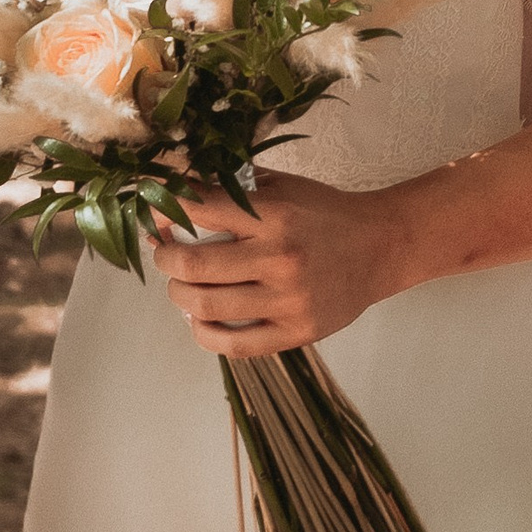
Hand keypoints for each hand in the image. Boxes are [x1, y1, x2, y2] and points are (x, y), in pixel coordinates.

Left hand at [152, 175, 398, 357]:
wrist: (382, 247)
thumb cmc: (325, 212)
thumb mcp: (282, 186)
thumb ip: (233, 186)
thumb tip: (174, 186)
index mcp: (273, 216)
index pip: (198, 210)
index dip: (161, 210)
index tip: (149, 211)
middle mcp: (278, 259)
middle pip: (192, 266)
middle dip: (164, 258)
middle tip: (163, 252)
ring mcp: (287, 301)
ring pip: (206, 308)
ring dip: (178, 295)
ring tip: (181, 285)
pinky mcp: (296, 332)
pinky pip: (234, 345)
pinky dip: (204, 334)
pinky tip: (199, 318)